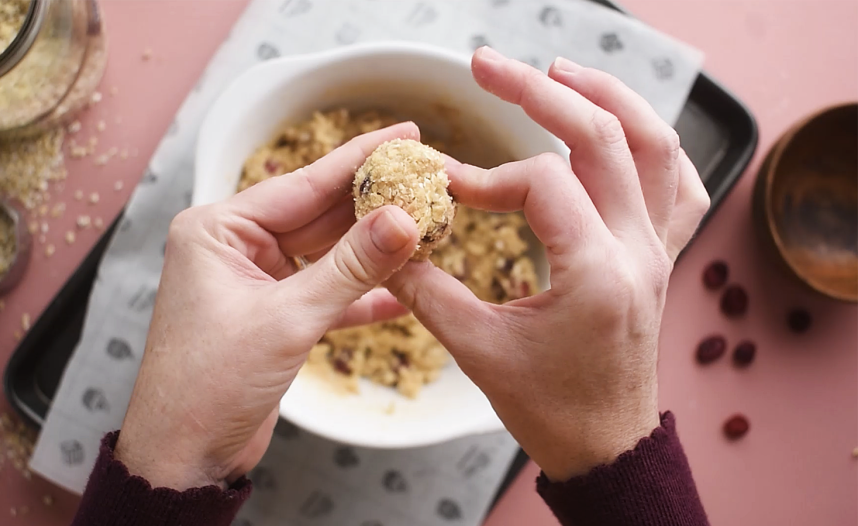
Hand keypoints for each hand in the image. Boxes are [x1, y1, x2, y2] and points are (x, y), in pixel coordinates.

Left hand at [114, 124, 421, 489]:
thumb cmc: (206, 386)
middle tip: (426, 180)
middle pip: (319, 214)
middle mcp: (235, 248)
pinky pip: (327, 293)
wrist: (184, 457)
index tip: (404, 135)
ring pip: (328, 254)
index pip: (303, 183)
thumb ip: (349, 269)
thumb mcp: (286, 320)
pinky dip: (362, 295)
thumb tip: (401, 219)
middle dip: (373, 203)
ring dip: (374, 250)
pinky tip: (405, 290)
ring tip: (426, 227)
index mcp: (218, 230)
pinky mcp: (274, 316)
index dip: (359, 159)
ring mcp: (256, 282)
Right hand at [386, 48, 709, 480]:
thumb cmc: (548, 408)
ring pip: (655, 145)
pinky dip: (653, 143)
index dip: (484, 175)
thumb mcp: (477, 349)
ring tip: (557, 70)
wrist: (605, 446)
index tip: (443, 188)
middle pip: (603, 137)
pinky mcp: (659, 256)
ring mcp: (658, 250)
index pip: (542, 180)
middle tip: (485, 64)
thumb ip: (425, 288)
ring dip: (607, 98)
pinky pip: (678, 183)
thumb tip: (386, 237)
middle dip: (538, 91)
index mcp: (597, 272)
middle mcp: (639, 250)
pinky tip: (620, 126)